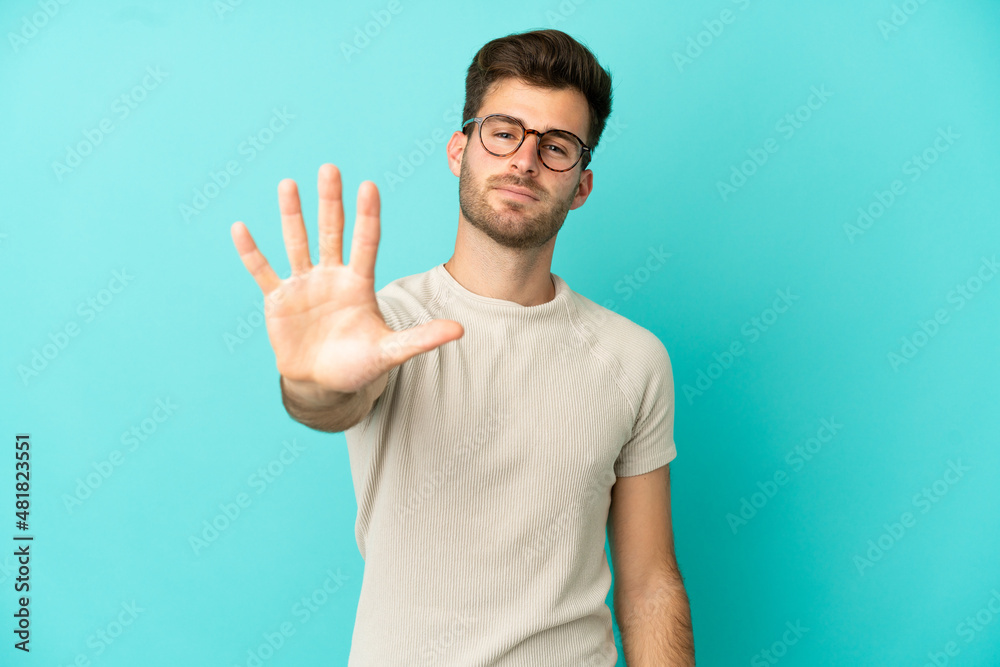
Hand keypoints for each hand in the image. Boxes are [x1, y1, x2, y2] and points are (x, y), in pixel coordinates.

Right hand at [230, 164, 463, 394]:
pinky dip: (251, 252)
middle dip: (330, 201)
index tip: (369, 186)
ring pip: (297, 242)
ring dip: (291, 215)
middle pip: (331, 232)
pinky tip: (240, 228)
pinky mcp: (278, 299)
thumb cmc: (359, 365)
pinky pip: (262, 271)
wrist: (323, 384)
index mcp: (359, 283)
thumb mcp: (391, 352)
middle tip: (330, 168)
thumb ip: (421, 339)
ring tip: (288, 184)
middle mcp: (331, 276)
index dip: (367, 216)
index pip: (366, 242)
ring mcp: (303, 284)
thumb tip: (460, 331)